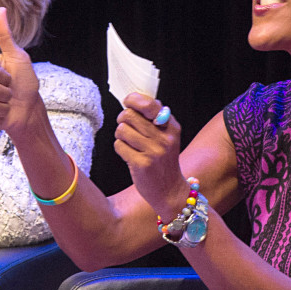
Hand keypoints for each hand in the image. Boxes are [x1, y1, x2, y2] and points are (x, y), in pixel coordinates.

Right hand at [0, 7, 42, 138]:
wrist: (27, 110)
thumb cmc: (24, 82)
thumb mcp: (18, 57)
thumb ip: (5, 35)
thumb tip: (1, 8)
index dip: (3, 76)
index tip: (10, 77)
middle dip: (2, 93)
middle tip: (8, 92)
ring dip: (0, 107)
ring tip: (4, 103)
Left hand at [114, 93, 187, 218]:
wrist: (169, 190)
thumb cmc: (162, 160)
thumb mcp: (166, 137)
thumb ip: (154, 118)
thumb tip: (134, 99)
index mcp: (171, 126)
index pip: (149, 104)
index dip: (133, 100)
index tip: (128, 102)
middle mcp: (164, 138)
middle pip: (129, 115)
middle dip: (122, 120)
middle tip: (126, 128)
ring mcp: (154, 152)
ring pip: (122, 129)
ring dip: (120, 136)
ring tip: (129, 143)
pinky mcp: (142, 164)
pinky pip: (119, 146)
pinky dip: (120, 149)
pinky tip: (129, 155)